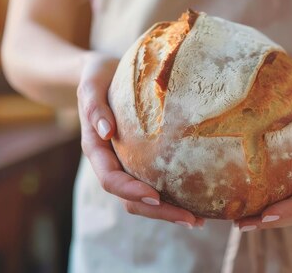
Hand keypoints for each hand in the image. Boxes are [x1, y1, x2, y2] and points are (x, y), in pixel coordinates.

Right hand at [77, 52, 203, 227]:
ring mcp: (127, 164)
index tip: (155, 196)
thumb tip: (106, 131)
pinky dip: (173, 196)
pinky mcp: (142, 160)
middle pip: (131, 199)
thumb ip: (94, 106)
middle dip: (159, 212)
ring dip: (169, 212)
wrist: (102, 71)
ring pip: (144, 199)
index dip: (131, 191)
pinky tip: (197, 200)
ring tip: (199, 219)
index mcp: (96, 149)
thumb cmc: (98, 75)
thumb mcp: (92, 84)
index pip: (111, 180)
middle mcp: (112, 162)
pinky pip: (156, 183)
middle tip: (191, 219)